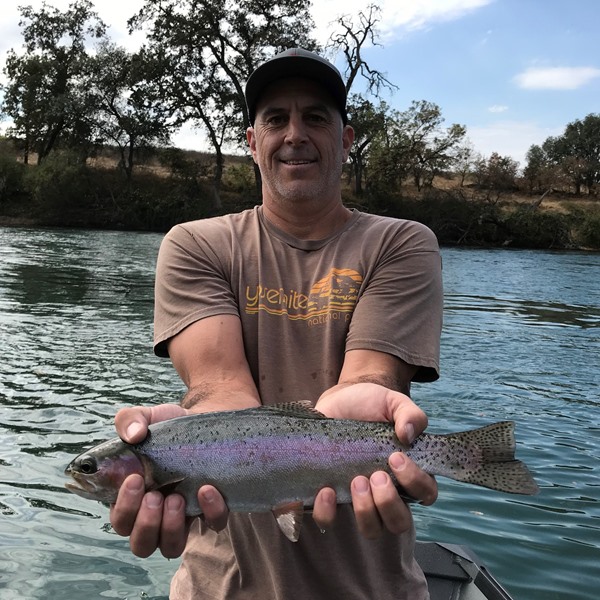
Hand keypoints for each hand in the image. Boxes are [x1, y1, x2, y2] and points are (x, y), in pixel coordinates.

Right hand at [109, 404, 228, 557]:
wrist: (205, 423)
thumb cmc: (168, 428)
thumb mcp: (147, 417)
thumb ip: (130, 420)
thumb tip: (134, 434)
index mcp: (133, 497)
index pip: (120, 520)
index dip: (124, 508)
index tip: (135, 479)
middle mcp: (155, 515)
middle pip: (141, 544)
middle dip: (145, 524)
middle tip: (154, 495)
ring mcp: (184, 517)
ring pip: (171, 547)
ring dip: (171, 528)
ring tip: (176, 498)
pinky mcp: (211, 510)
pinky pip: (212, 524)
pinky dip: (211, 512)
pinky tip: (207, 490)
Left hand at [313, 383, 437, 538]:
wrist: (338, 400)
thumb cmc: (371, 404)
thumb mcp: (393, 402)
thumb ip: (410, 414)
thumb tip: (408, 435)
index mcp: (408, 473)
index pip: (425, 494)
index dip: (415, 482)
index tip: (396, 458)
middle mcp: (387, 492)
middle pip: (399, 522)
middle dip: (389, 503)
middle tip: (376, 475)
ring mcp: (359, 499)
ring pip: (371, 529)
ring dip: (365, 511)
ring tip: (355, 481)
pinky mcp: (332, 497)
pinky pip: (330, 521)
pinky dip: (328, 512)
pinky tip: (326, 490)